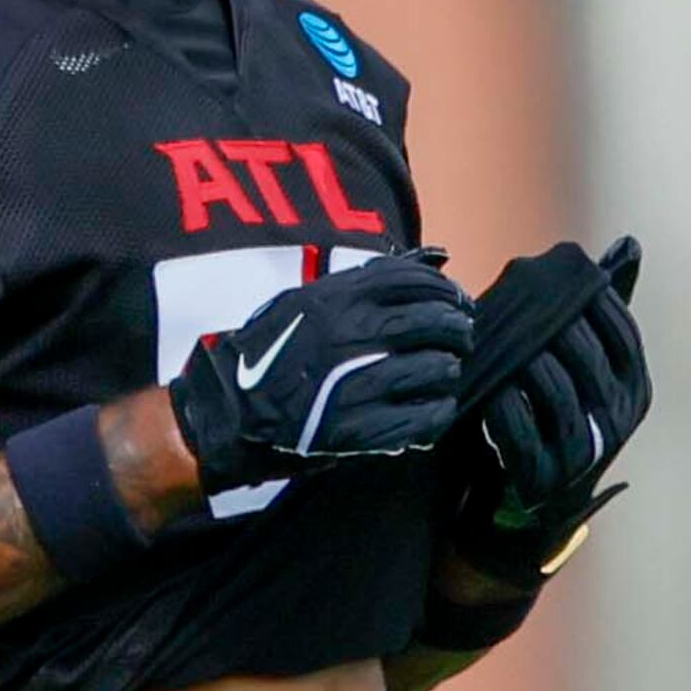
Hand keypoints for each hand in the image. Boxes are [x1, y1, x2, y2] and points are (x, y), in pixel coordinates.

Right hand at [166, 252, 474, 490]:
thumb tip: (430, 262)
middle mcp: (349, 337)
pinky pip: (423, 418)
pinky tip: (433, 407)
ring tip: (443, 371)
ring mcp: (356, 384)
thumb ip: (359, 285)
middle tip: (460, 337)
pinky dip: (438, 411)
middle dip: (456, 328)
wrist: (229, 411)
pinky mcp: (360, 429)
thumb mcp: (303, 303)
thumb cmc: (269, 354)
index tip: (456, 301)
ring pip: (434, 369)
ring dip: (448, 369)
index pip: (412, 280)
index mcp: (334, 300)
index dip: (445, 290)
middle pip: (432, 322)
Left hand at [480, 237, 648, 507]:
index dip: (586, 303)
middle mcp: (620, 418)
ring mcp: (588, 452)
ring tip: (495, 343)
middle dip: (548, 327)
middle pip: (588, 358)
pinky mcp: (548, 478)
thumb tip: (628, 245)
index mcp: (634, 385)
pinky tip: (485, 390)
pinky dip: (503, 409)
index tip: (551, 282)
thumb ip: (596, 312)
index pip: (621, 331)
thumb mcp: (582, 363)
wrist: (531, 499)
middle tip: (515, 304)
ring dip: (522, 364)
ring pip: (558, 394)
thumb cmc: (554, 412)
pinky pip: (524, 436)